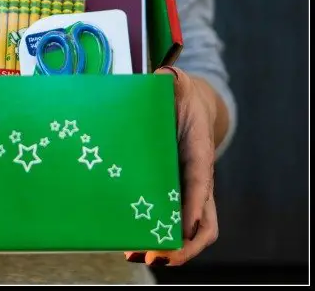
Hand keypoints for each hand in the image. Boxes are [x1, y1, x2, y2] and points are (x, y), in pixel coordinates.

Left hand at [125, 66, 218, 266]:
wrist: (183, 104)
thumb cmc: (178, 97)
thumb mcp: (176, 84)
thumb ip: (172, 79)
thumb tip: (164, 74)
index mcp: (198, 152)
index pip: (201, 182)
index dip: (195, 204)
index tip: (186, 225)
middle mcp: (195, 178)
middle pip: (203, 221)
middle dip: (184, 243)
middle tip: (158, 256)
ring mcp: (183, 190)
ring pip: (187, 230)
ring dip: (167, 248)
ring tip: (137, 256)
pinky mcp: (168, 193)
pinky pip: (166, 221)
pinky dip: (152, 235)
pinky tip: (127, 243)